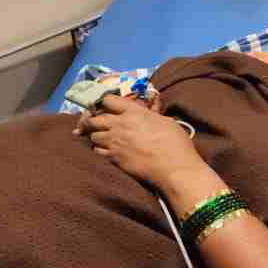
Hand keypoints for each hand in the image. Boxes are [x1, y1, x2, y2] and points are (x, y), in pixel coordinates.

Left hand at [74, 95, 203, 189]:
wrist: (173, 168)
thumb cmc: (175, 144)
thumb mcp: (166, 121)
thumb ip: (151, 116)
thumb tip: (149, 114)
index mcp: (134, 112)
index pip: (108, 100)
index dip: (106, 103)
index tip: (107, 107)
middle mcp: (120, 125)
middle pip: (94, 118)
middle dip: (92, 120)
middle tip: (95, 124)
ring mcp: (115, 142)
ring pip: (93, 135)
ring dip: (96, 136)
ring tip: (103, 139)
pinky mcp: (114, 158)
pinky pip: (97, 151)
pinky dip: (100, 150)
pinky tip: (107, 151)